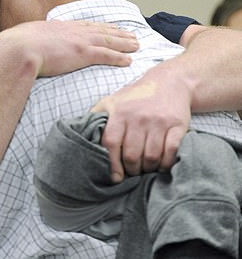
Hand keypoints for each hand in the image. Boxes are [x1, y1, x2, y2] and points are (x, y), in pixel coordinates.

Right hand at [6, 20, 138, 76]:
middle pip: (102, 30)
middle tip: (132, 35)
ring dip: (125, 43)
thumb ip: (36, 40)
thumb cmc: (17, 46)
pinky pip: (107, 55)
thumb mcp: (28, 37)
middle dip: (119, 32)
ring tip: (137, 45)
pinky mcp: (83, 54)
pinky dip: (120, 57)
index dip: (101, 27)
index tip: (111, 27)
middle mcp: (73, 31)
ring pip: (109, 41)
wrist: (18, 49)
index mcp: (61, 26)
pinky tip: (129, 60)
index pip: (86, 25)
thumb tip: (30, 44)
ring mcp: (79, 41)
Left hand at [91, 64, 190, 182]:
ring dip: (147, 169)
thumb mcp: (113, 100)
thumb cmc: (136, 96)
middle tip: (131, 172)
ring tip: (145, 169)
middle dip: (131, 169)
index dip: (111, 162)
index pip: (111, 142)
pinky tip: (161, 166)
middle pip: (132, 154)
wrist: (169, 82)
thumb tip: (82, 134)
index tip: (115, 176)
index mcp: (120, 112)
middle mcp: (138, 117)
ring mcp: (158, 121)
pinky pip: (170, 151)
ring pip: (151, 156)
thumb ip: (97, 116)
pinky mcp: (177, 125)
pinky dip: (165, 163)